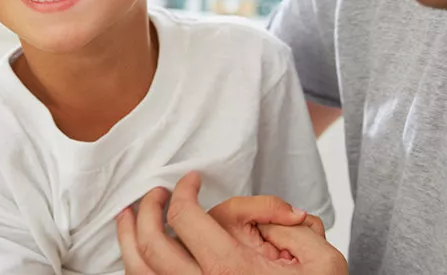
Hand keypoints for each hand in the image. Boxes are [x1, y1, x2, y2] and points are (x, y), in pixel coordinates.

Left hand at [116, 171, 347, 273]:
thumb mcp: (320, 258)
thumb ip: (293, 225)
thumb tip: (275, 211)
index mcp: (231, 269)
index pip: (185, 217)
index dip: (183, 190)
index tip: (190, 181)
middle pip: (151, 243)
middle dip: (147, 209)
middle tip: (156, 194)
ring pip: (138, 272)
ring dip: (126, 238)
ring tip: (127, 217)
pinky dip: (135, 267)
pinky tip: (136, 253)